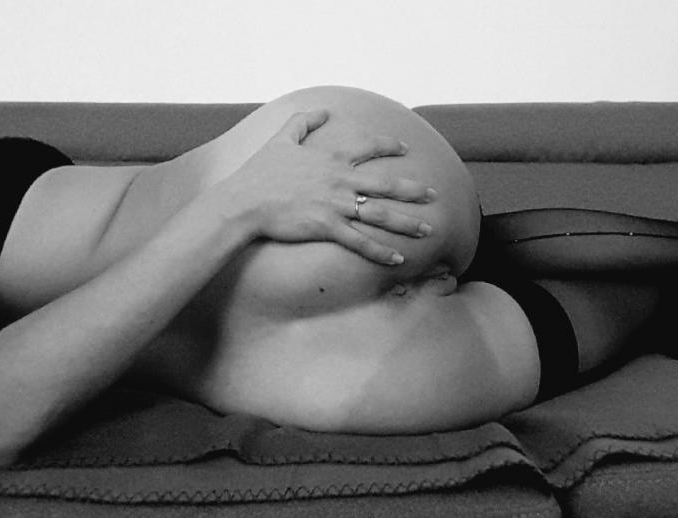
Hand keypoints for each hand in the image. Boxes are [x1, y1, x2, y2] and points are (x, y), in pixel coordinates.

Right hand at [212, 109, 436, 264]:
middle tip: (434, 194)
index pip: (367, 147)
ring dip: (406, 223)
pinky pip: (360, 242)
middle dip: (412, 190)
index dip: (388, 146)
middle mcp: (339, 180)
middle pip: (385, 184)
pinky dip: (380, 252)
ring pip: (379, 214)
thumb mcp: (281, 139)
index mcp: (330, 157)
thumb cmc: (260, 171)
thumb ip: (302, 122)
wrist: (243, 200)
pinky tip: (398, 259)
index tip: (405, 148)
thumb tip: (322, 111)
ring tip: (427, 229)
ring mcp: (335, 204)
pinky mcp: (327, 227)